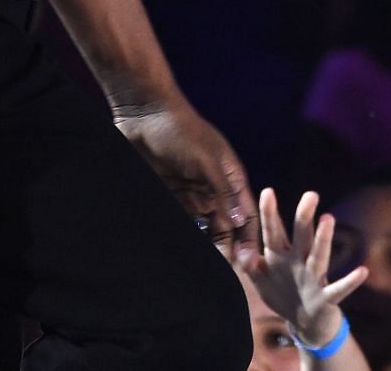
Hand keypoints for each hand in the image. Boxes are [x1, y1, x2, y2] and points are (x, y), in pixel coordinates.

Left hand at [114, 94, 257, 261]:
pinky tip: (180, 255)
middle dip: (227, 251)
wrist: (141, 112)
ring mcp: (189, 194)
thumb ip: (222, 189)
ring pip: (201, 229)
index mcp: (229, 178)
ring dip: (204, 248)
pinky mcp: (168, 196)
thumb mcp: (206, 158)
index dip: (248, 240)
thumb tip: (239, 221)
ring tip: (203, 273)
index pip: (245, 215)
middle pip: (224, 228)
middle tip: (226, 277)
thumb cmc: (179, 129)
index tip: (249, 265)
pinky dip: (181, 237)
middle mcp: (212, 189)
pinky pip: (178, 222)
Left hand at [246, 187, 366, 348]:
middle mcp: (299, 262)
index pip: (273, 232)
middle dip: (304, 216)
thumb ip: (252, 268)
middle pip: (301, 236)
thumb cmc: (284, 296)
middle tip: (310, 194)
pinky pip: (339, 289)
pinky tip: (362, 272)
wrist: (307, 324)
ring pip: (318, 256)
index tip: (268, 191)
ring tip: (328, 219)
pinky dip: (350, 281)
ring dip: (323, 239)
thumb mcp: (262, 284)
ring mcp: (313, 278)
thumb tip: (243, 253)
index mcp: (280, 257)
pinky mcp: (326, 298)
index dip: (270, 214)